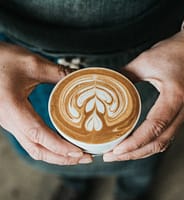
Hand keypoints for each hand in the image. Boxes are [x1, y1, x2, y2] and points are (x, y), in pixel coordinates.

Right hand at [0, 42, 91, 164]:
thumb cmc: (3, 60)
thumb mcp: (33, 63)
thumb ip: (58, 72)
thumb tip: (80, 78)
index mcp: (13, 109)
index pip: (38, 135)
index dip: (60, 147)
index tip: (79, 152)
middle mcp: (11, 122)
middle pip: (38, 150)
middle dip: (63, 158)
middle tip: (85, 158)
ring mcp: (12, 124)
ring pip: (35, 149)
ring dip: (57, 155)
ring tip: (77, 155)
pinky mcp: (15, 122)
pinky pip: (33, 142)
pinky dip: (50, 148)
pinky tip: (62, 144)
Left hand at [103, 21, 183, 161]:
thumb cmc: (175, 52)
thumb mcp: (146, 61)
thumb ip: (124, 74)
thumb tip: (106, 84)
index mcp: (175, 96)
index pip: (155, 127)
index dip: (135, 142)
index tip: (116, 150)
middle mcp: (182, 110)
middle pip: (158, 142)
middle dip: (133, 153)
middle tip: (111, 156)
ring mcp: (183, 113)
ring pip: (163, 142)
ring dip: (141, 151)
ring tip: (120, 154)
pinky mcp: (180, 113)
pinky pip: (166, 135)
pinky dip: (149, 144)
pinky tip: (136, 144)